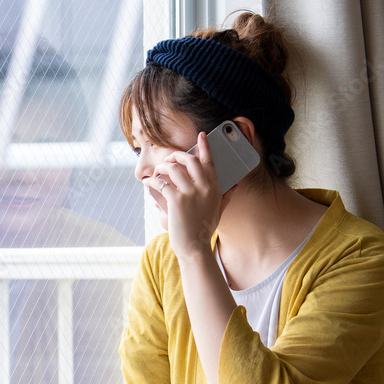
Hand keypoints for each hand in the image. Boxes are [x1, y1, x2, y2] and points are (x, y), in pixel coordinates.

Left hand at [143, 131, 222, 261]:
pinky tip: (148, 183)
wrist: (194, 248)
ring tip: (156, 172)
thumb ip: (226, 196)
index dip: (205, 146)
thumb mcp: (218, 211)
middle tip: (168, 158)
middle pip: (190, 160)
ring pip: (174, 168)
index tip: (201, 135)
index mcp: (215, 189)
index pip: (210, 162)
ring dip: (162, 167)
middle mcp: (205, 188)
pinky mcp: (177, 200)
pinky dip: (152, 182)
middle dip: (177, 155)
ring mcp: (191, 193)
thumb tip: (235, 185)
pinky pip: (161, 183)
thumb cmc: (203, 230)